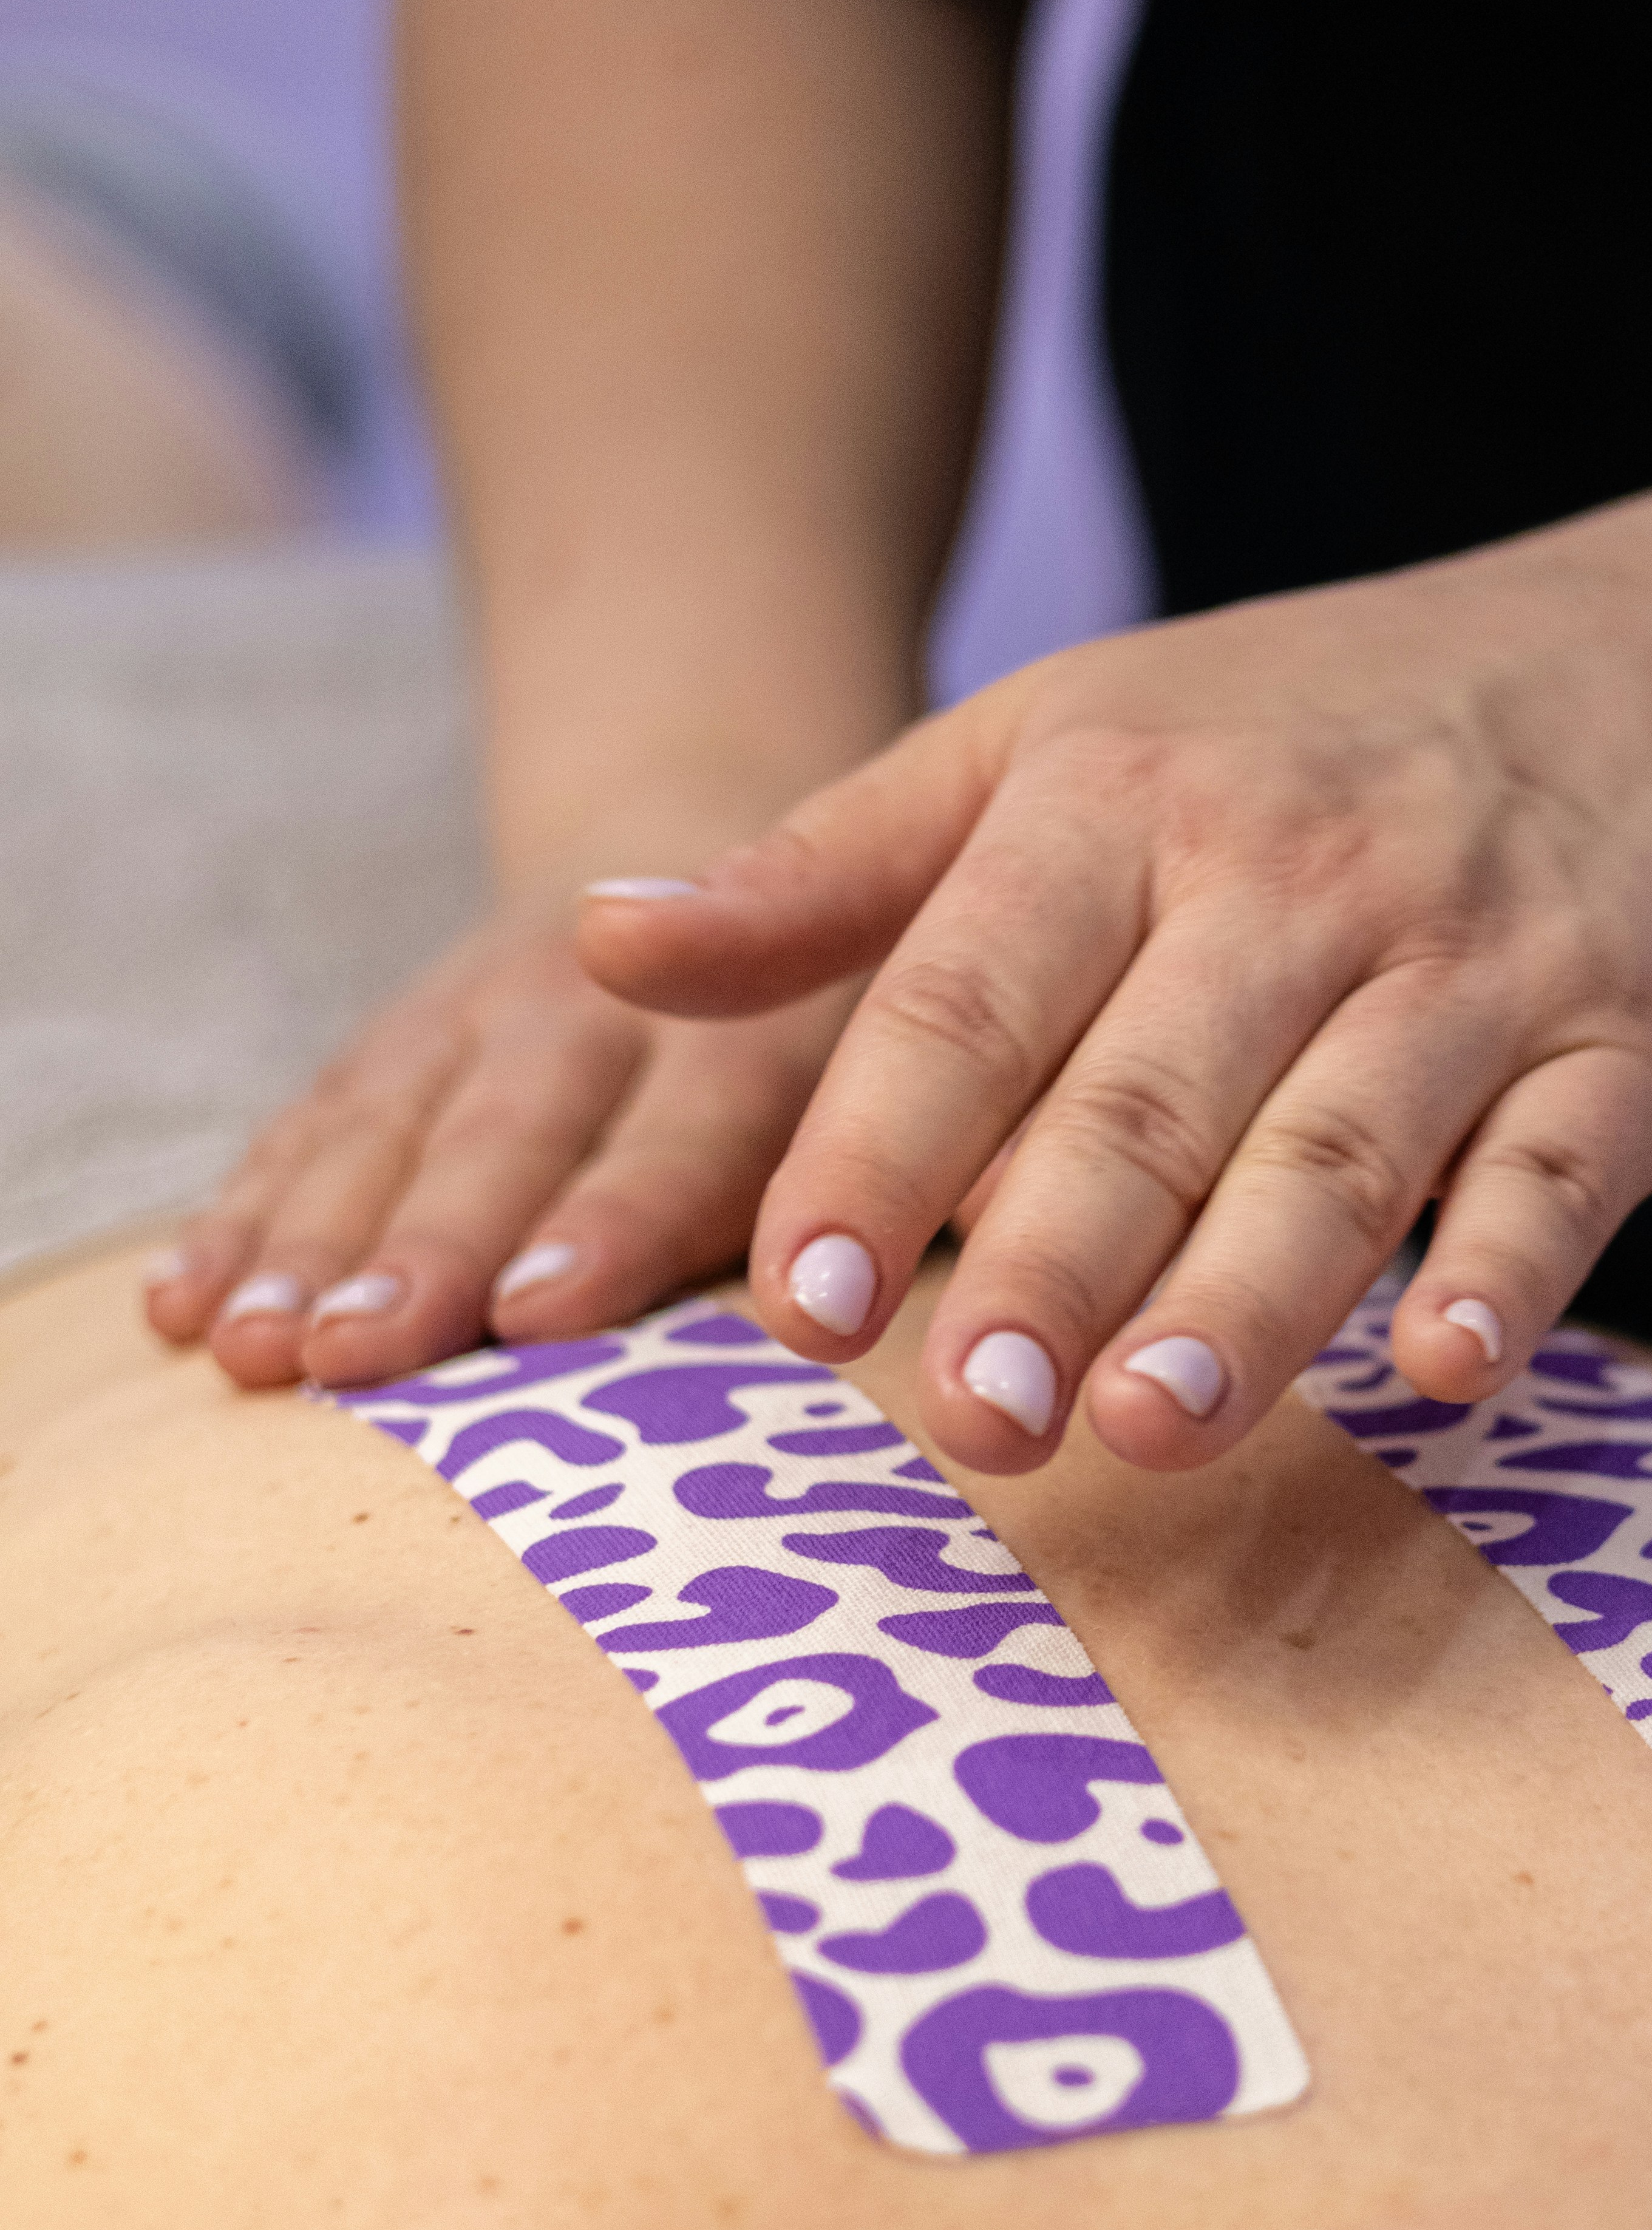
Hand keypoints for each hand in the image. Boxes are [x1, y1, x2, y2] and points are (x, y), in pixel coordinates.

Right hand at [144, 906, 855, 1388]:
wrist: (714, 879)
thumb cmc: (833, 1044)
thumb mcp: (893, 1071)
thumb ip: (893, 1182)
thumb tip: (880, 1302)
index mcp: (761, 1034)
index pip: (685, 1135)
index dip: (613, 1220)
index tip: (537, 1311)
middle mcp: (612, 1012)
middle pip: (511, 1134)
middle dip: (431, 1244)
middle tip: (360, 1350)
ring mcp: (484, 1012)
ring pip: (390, 1127)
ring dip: (311, 1242)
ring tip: (251, 1348)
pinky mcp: (400, 1036)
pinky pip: (314, 1120)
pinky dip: (243, 1212)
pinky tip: (180, 1302)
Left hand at [578, 545, 1651, 1472]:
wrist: (1619, 678)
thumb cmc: (1267, 750)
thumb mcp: (1033, 756)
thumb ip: (823, 875)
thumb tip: (597, 947)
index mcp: (1118, 798)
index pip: (971, 993)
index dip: (880, 1151)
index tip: (797, 1302)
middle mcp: (1296, 869)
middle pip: (1152, 1091)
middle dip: (1057, 1264)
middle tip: (972, 1424)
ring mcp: (1475, 956)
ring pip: (1344, 1143)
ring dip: (1250, 1294)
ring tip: (1149, 1430)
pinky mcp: (1623, 1044)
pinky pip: (1563, 1165)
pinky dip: (1508, 1267)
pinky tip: (1449, 1371)